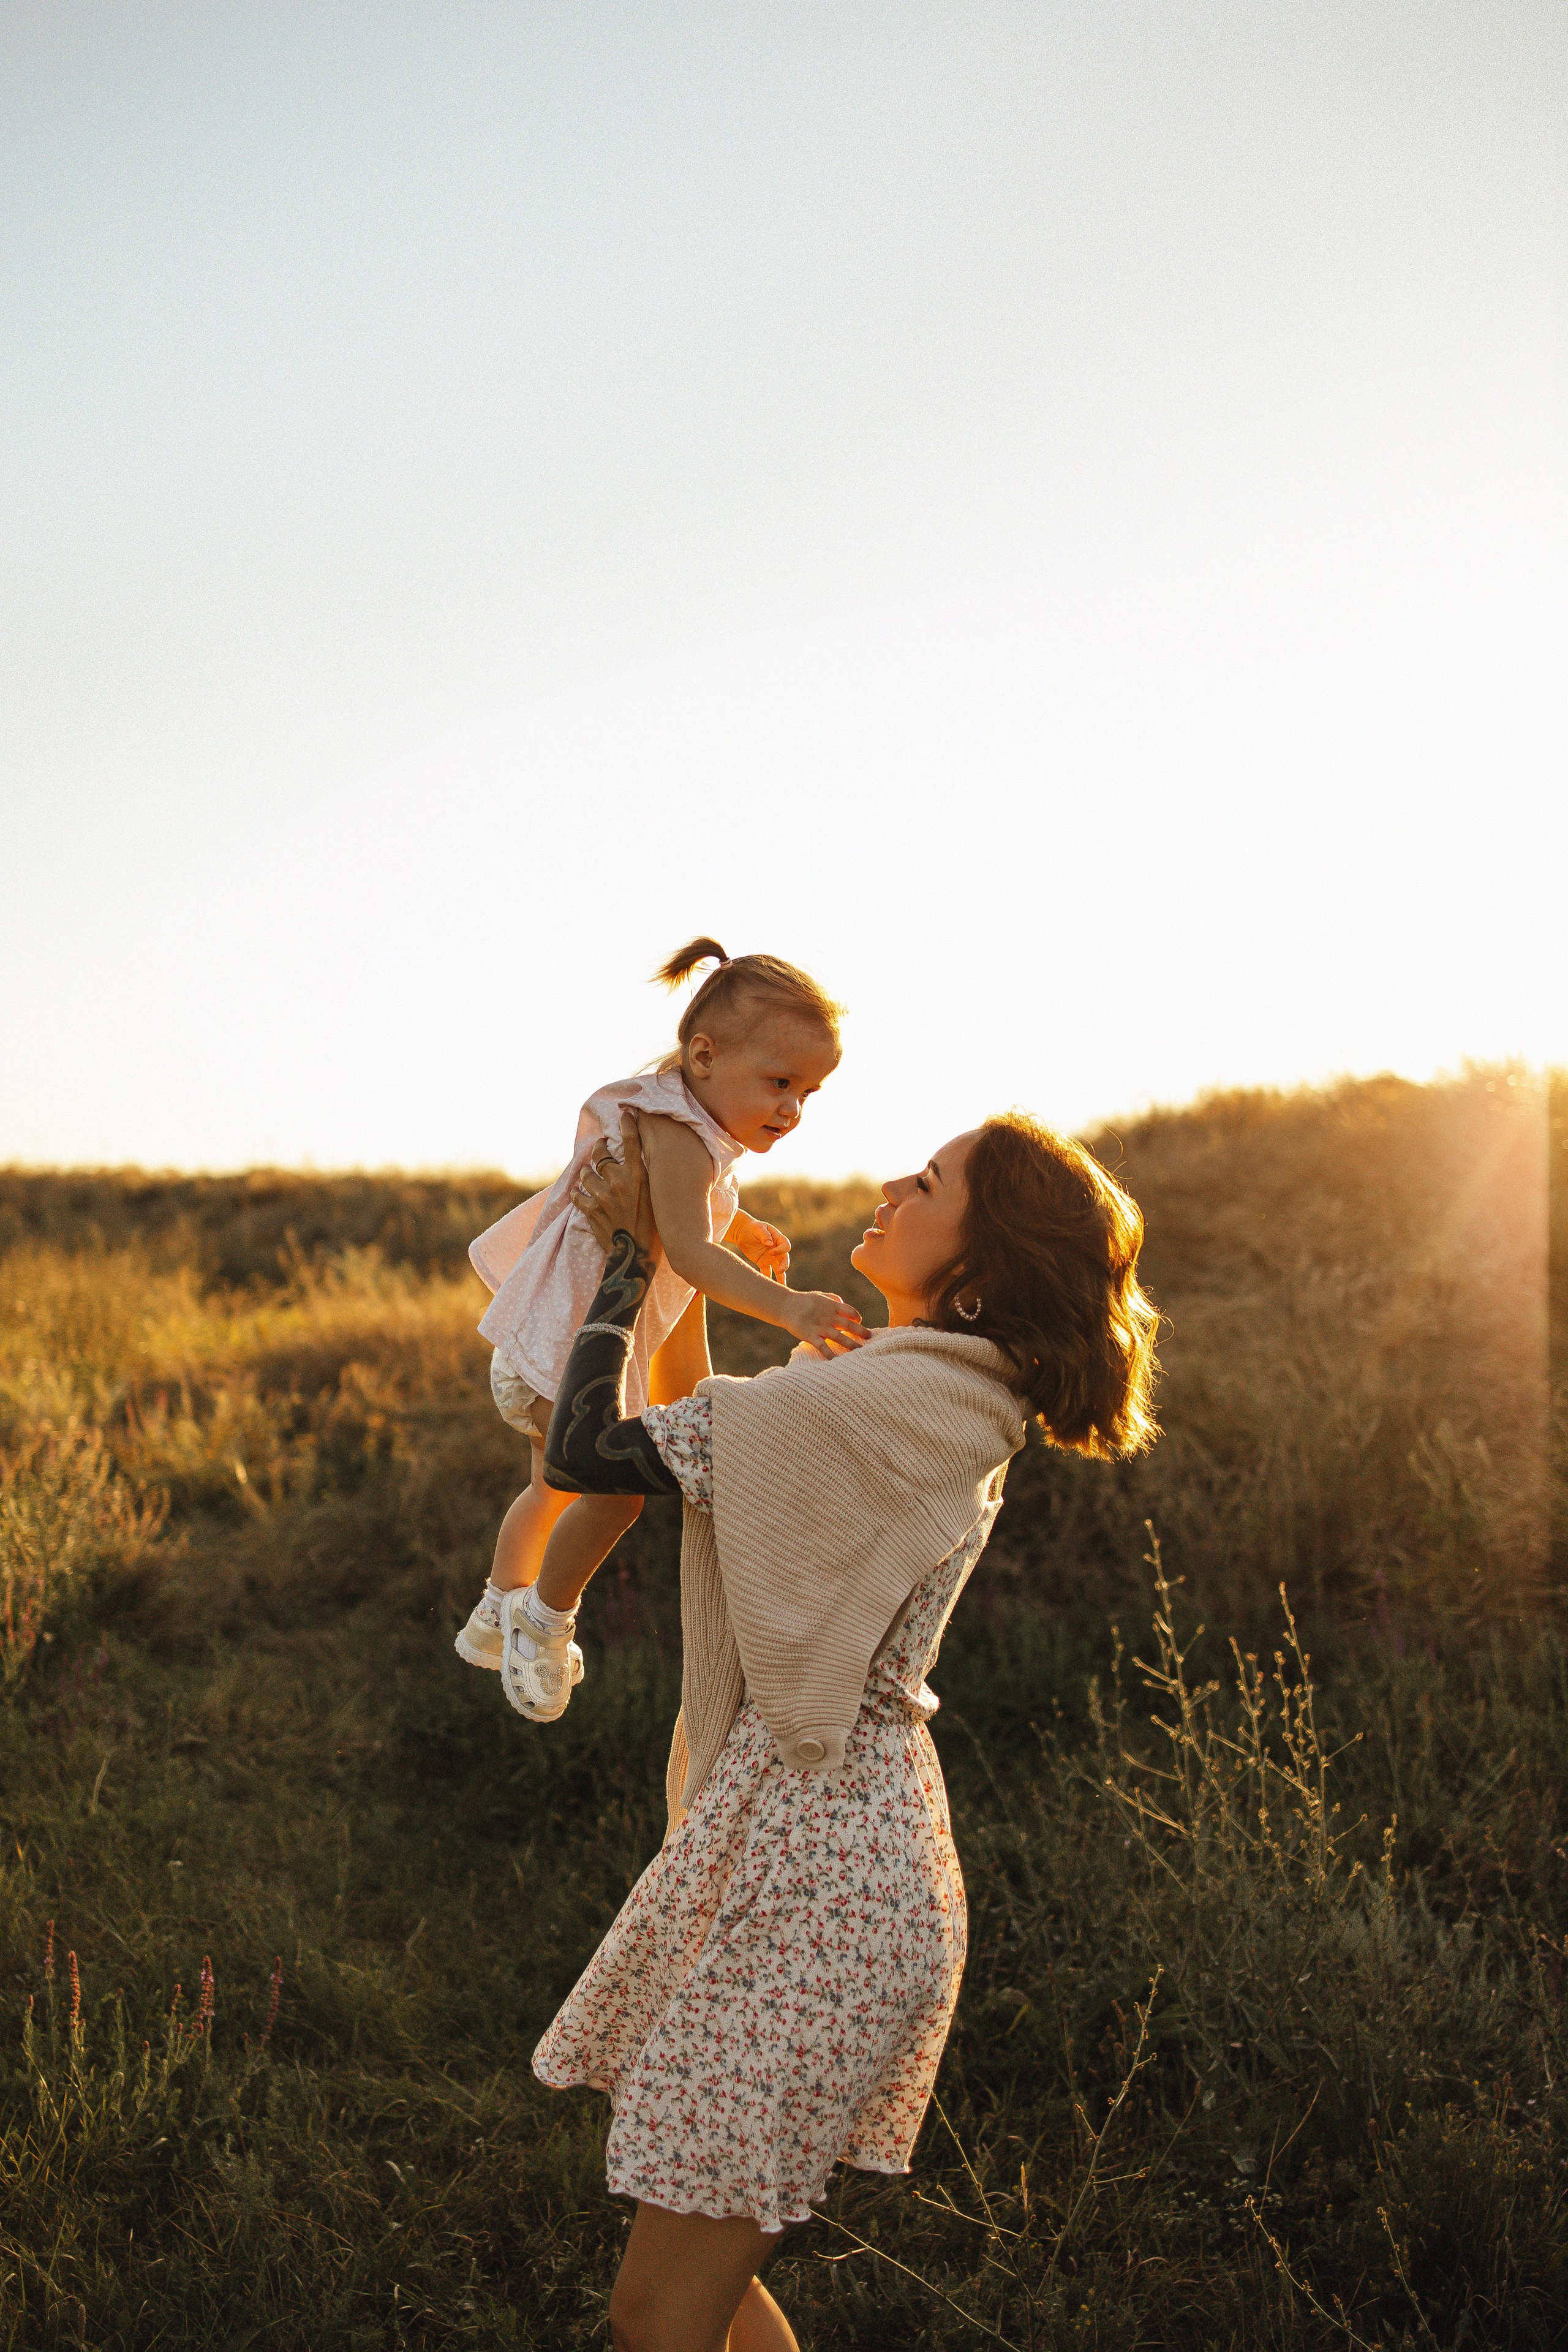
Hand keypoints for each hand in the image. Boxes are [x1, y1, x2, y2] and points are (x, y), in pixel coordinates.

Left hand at [572, 1112, 662, 1265]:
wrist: (636, 1254)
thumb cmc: (653, 1227)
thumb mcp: (656, 1197)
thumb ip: (646, 1179)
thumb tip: (640, 1164)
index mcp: (639, 1177)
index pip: (632, 1142)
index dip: (627, 1125)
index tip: (625, 1114)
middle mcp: (619, 1182)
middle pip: (601, 1155)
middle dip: (599, 1149)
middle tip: (600, 1148)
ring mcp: (602, 1196)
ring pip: (586, 1174)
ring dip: (586, 1173)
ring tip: (588, 1173)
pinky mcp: (590, 1210)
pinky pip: (577, 1196)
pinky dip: (577, 1194)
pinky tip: (578, 1193)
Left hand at [731, 1214, 790, 1282]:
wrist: (742, 1231)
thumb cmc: (752, 1227)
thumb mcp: (758, 1228)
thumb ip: (764, 1235)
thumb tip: (770, 1244)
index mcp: (778, 1239)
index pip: (785, 1246)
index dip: (780, 1250)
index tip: (771, 1251)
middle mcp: (776, 1249)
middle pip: (784, 1259)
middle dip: (784, 1266)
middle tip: (779, 1271)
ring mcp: (770, 1257)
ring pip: (778, 1268)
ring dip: (780, 1277)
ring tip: (782, 1287)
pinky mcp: (763, 1263)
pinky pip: (767, 1272)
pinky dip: (767, 1278)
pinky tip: (768, 1286)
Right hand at [780, 1287, 867, 1353]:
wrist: (785, 1306)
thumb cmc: (804, 1301)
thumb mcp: (820, 1296)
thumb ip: (833, 1299)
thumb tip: (844, 1304)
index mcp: (832, 1306)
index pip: (850, 1311)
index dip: (857, 1317)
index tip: (859, 1322)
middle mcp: (828, 1317)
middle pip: (849, 1325)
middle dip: (861, 1332)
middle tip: (870, 1338)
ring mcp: (820, 1327)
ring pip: (839, 1337)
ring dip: (850, 1345)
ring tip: (860, 1351)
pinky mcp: (811, 1336)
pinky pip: (822, 1347)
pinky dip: (829, 1354)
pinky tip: (837, 1361)